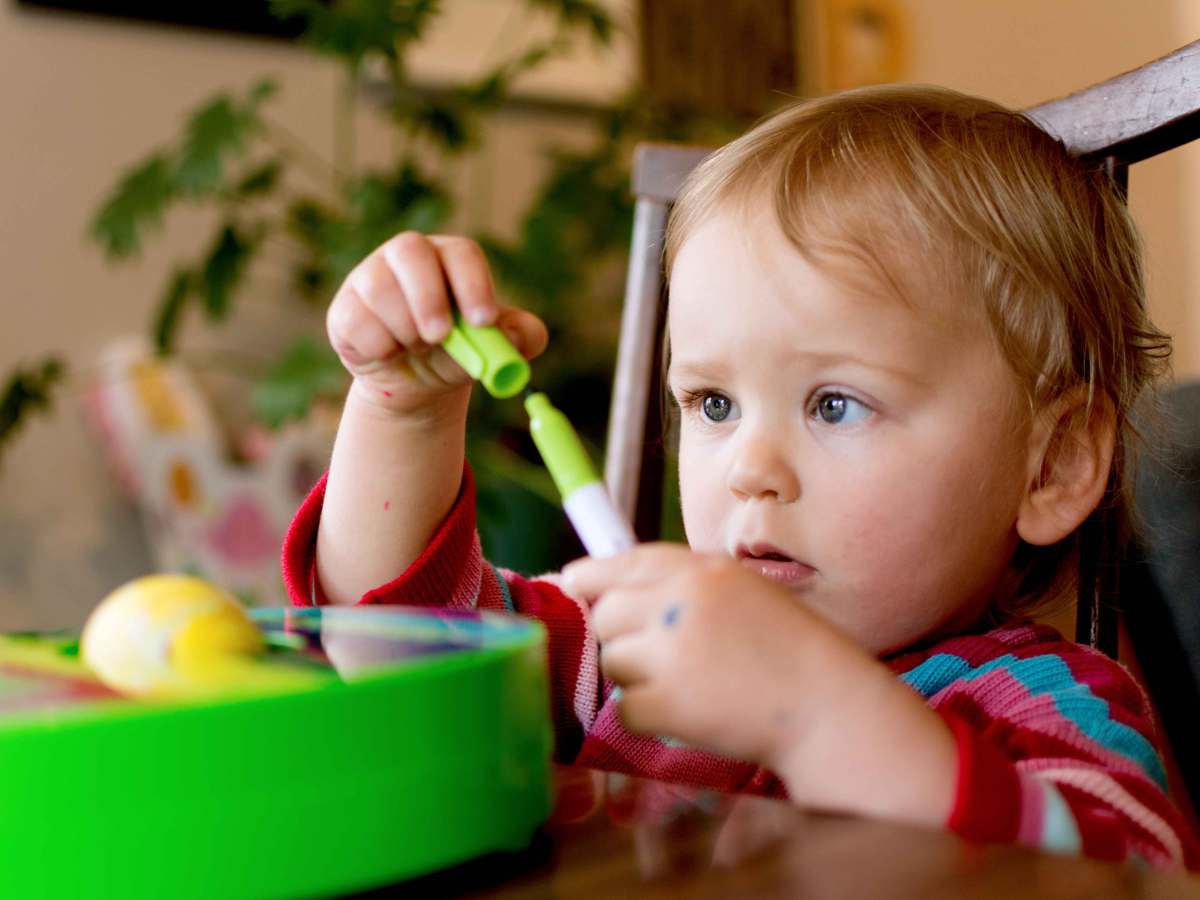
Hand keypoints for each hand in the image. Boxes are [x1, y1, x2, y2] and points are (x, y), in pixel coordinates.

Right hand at [326, 232, 547, 415]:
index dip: (473, 284)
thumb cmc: (459, 352)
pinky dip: (378, 347)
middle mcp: (407, 257)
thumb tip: (515, 333)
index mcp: (450, 258)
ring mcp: (370, 277)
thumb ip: (521, 337)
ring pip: (379, 288)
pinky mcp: (344, 307)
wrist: (418, 382)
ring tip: (417, 349)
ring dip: (404, 329)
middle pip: (411, 251)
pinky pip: (355, 321)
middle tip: (441, 337)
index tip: (484, 321)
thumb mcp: (495, 348)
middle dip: (427, 296)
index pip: (462, 254)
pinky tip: (390, 354)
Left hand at [563, 544, 957, 825]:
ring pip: (612, 660)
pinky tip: (689, 712)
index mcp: (701, 570)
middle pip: (606, 613)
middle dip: (621, 636)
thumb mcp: (743, 592)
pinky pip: (626, 708)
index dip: (589, 577)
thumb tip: (604, 590)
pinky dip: (650, 716)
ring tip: (688, 684)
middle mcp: (681, 602)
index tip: (572, 585)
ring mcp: (672, 653)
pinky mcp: (669, 703)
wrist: (828, 707)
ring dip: (637, 677)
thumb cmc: (788, 650)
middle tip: (657, 656)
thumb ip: (682, 585)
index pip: (619, 562)